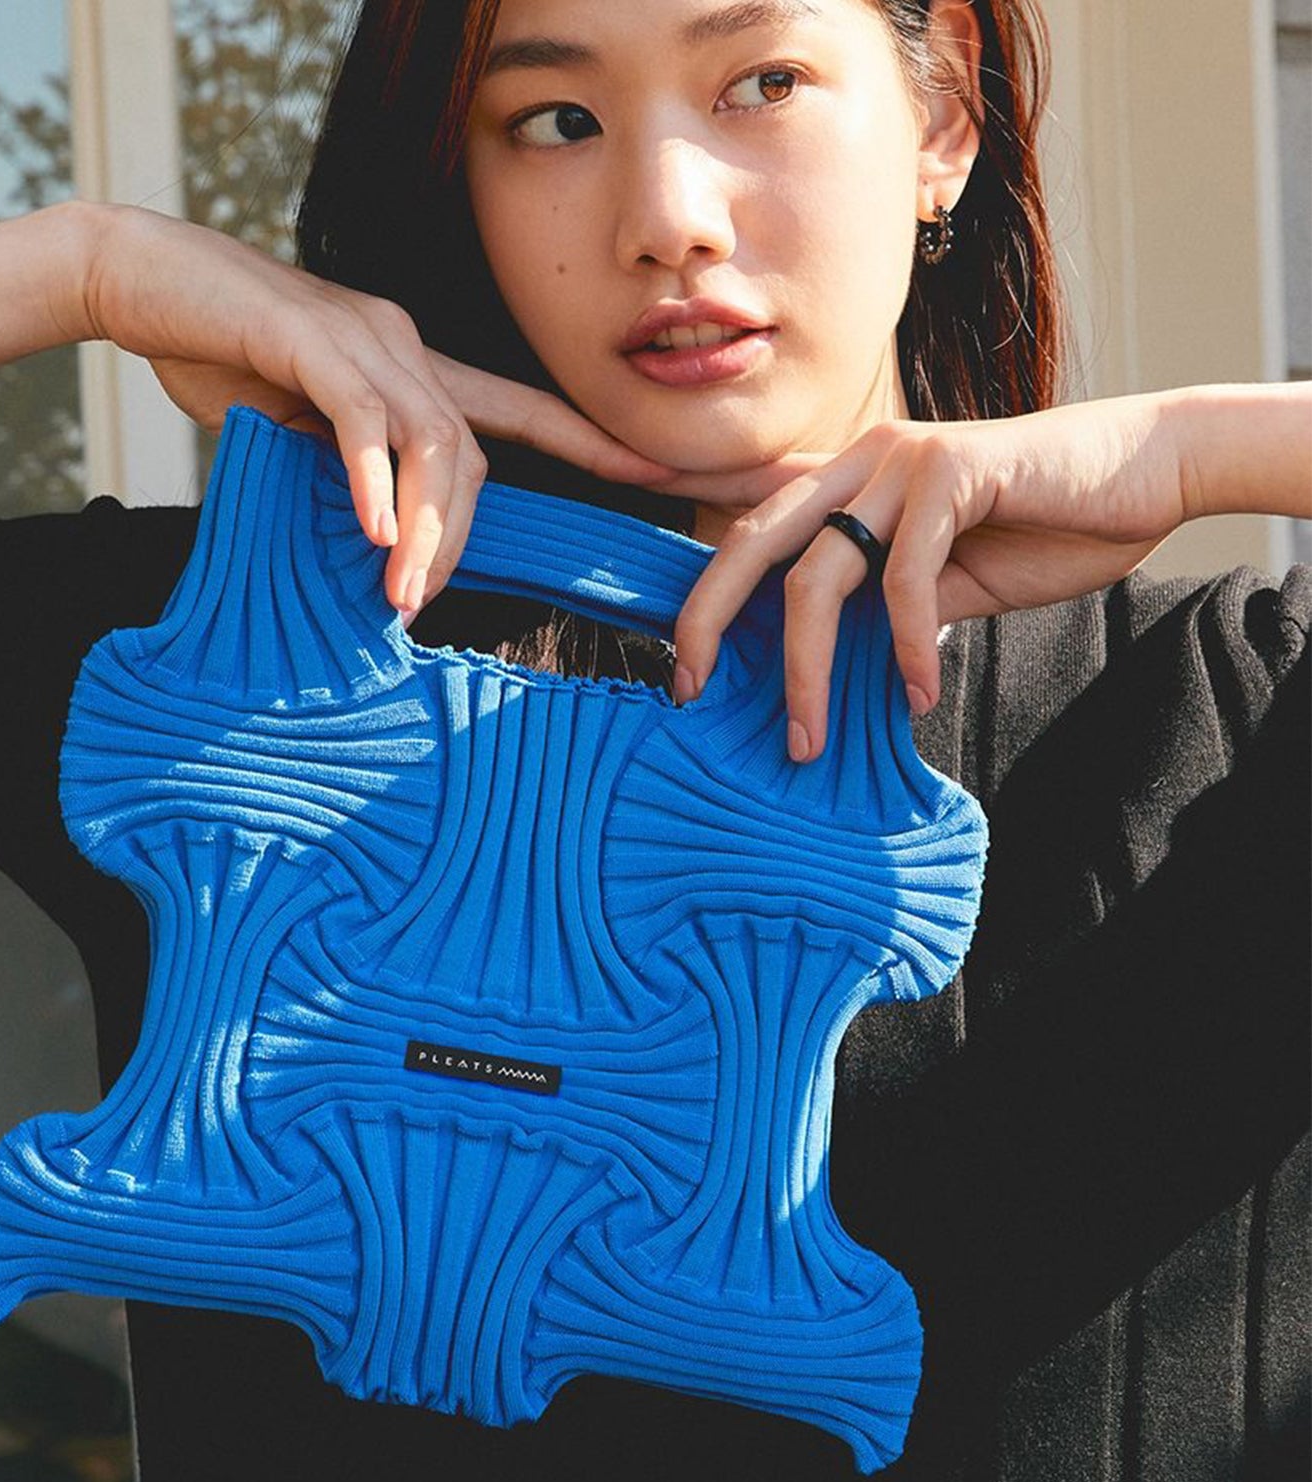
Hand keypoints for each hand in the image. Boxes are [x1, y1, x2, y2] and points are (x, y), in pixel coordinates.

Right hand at [81, 206, 675, 616]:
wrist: (141, 278)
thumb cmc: (224, 359)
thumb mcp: (300, 431)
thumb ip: (349, 474)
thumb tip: (380, 542)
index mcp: (415, 367)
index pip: (523, 411)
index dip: (597, 442)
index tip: (664, 472)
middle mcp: (404, 344)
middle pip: (472, 451)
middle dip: (462, 535)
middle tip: (420, 604)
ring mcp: (360, 336)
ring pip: (429, 440)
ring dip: (420, 526)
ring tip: (399, 590)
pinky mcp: (306, 336)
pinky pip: (358, 415)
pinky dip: (369, 477)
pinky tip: (371, 529)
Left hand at [654, 394, 1190, 760]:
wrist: (1148, 473)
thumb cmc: (1044, 525)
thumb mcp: (943, 577)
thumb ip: (880, 603)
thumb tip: (830, 659)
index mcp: (845, 480)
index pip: (744, 506)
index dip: (669, 512)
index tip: (613, 537)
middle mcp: (858, 459)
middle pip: (746, 541)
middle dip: (703, 621)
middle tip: (688, 692)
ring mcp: (902, 459)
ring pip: (815, 575)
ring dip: (806, 672)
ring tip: (807, 743)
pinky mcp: (956, 469)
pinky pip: (903, 578)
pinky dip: (904, 647)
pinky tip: (920, 694)